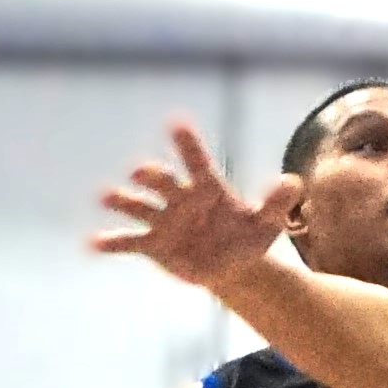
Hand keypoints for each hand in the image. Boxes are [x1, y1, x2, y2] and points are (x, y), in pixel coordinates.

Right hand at [92, 120, 292, 289]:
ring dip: (122, 201)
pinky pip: (129, 242)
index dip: (187, 144)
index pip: (196, 161)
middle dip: (151, 175)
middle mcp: (180, 198)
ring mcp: (163, 220)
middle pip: (162, 181)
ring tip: (105, 195)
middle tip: (139, 170)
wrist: (232, 265)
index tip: (177, 123)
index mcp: (207, 187)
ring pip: (139, 206)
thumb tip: (294, 182)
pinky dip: (111, 242)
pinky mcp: (153, 244)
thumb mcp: (268, 222)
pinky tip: (92, 242)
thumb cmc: (249, 236)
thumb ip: (277, 202)